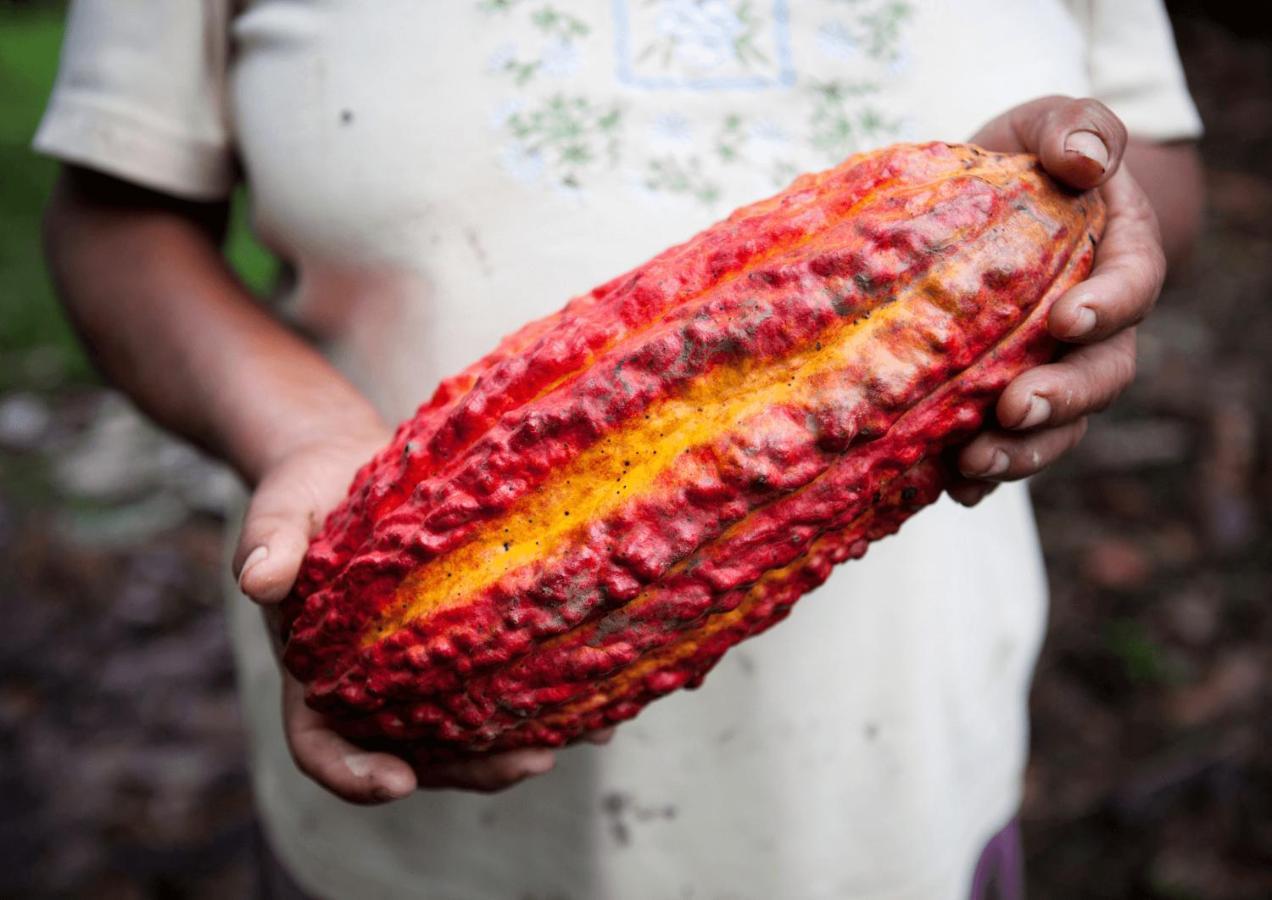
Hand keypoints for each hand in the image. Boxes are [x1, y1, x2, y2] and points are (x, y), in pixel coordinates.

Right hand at [232, 425, 602, 801]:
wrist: (350, 464)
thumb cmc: (307, 491)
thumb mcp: (282, 508)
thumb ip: (269, 542)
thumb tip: (258, 580)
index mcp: (314, 675)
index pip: (322, 746)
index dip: (354, 775)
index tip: (398, 781)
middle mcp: (369, 688)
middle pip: (415, 754)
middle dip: (471, 769)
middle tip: (527, 763)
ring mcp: (419, 671)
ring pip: (466, 729)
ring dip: (520, 740)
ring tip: (582, 733)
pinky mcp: (462, 641)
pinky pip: (499, 678)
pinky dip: (546, 692)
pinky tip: (597, 692)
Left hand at [948, 96, 1164, 504]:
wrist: (990, 202)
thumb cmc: (1029, 158)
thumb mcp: (1051, 122)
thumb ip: (1077, 128)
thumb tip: (1084, 158)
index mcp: (1118, 258)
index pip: (1131, 287)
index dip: (1108, 308)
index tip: (1067, 319)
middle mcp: (1095, 328)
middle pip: (1100, 376)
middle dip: (1063, 399)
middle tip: (1016, 410)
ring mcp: (1053, 369)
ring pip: (1059, 425)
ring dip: (1024, 451)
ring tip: (976, 464)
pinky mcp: (1006, 397)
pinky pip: (1009, 445)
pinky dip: (986, 473)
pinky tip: (952, 488)